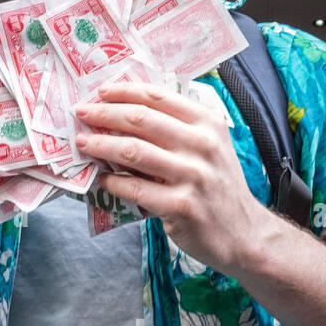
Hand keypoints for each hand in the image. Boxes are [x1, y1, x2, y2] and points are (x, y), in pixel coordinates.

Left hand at [75, 81, 272, 272]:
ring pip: (132, 151)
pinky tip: (102, 180)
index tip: (99, 92)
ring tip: (82, 143)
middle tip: (80, 113)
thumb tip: (125, 113)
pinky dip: (113, 182)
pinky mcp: (180, 206)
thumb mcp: (209, 147)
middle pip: (140, 119)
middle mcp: (202, 145)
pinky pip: (135, 188)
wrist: (245, 234)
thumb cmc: (217, 186)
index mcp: (207, 123)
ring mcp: (192, 176)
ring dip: (100, 146)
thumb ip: (177, 128)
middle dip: (103, 114)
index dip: (124, 91)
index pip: (158, 97)